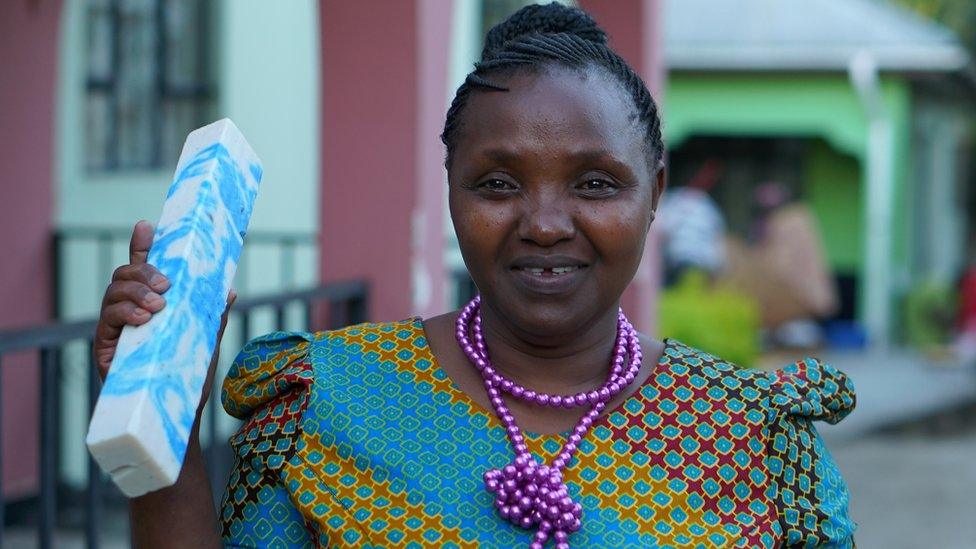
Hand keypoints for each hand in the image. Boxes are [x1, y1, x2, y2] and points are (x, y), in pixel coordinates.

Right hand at [93, 220, 235, 413]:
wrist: (173, 418)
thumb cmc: (187, 380)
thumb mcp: (204, 344)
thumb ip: (212, 316)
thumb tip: (229, 291)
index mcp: (152, 306)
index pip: (143, 270)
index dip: (142, 246)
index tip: (147, 224)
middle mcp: (130, 313)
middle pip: (124, 275)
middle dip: (143, 271)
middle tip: (167, 283)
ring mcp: (115, 329)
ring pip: (112, 293)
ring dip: (136, 291)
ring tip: (159, 305)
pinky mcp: (105, 348)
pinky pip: (106, 321)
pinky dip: (124, 313)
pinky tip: (143, 319)